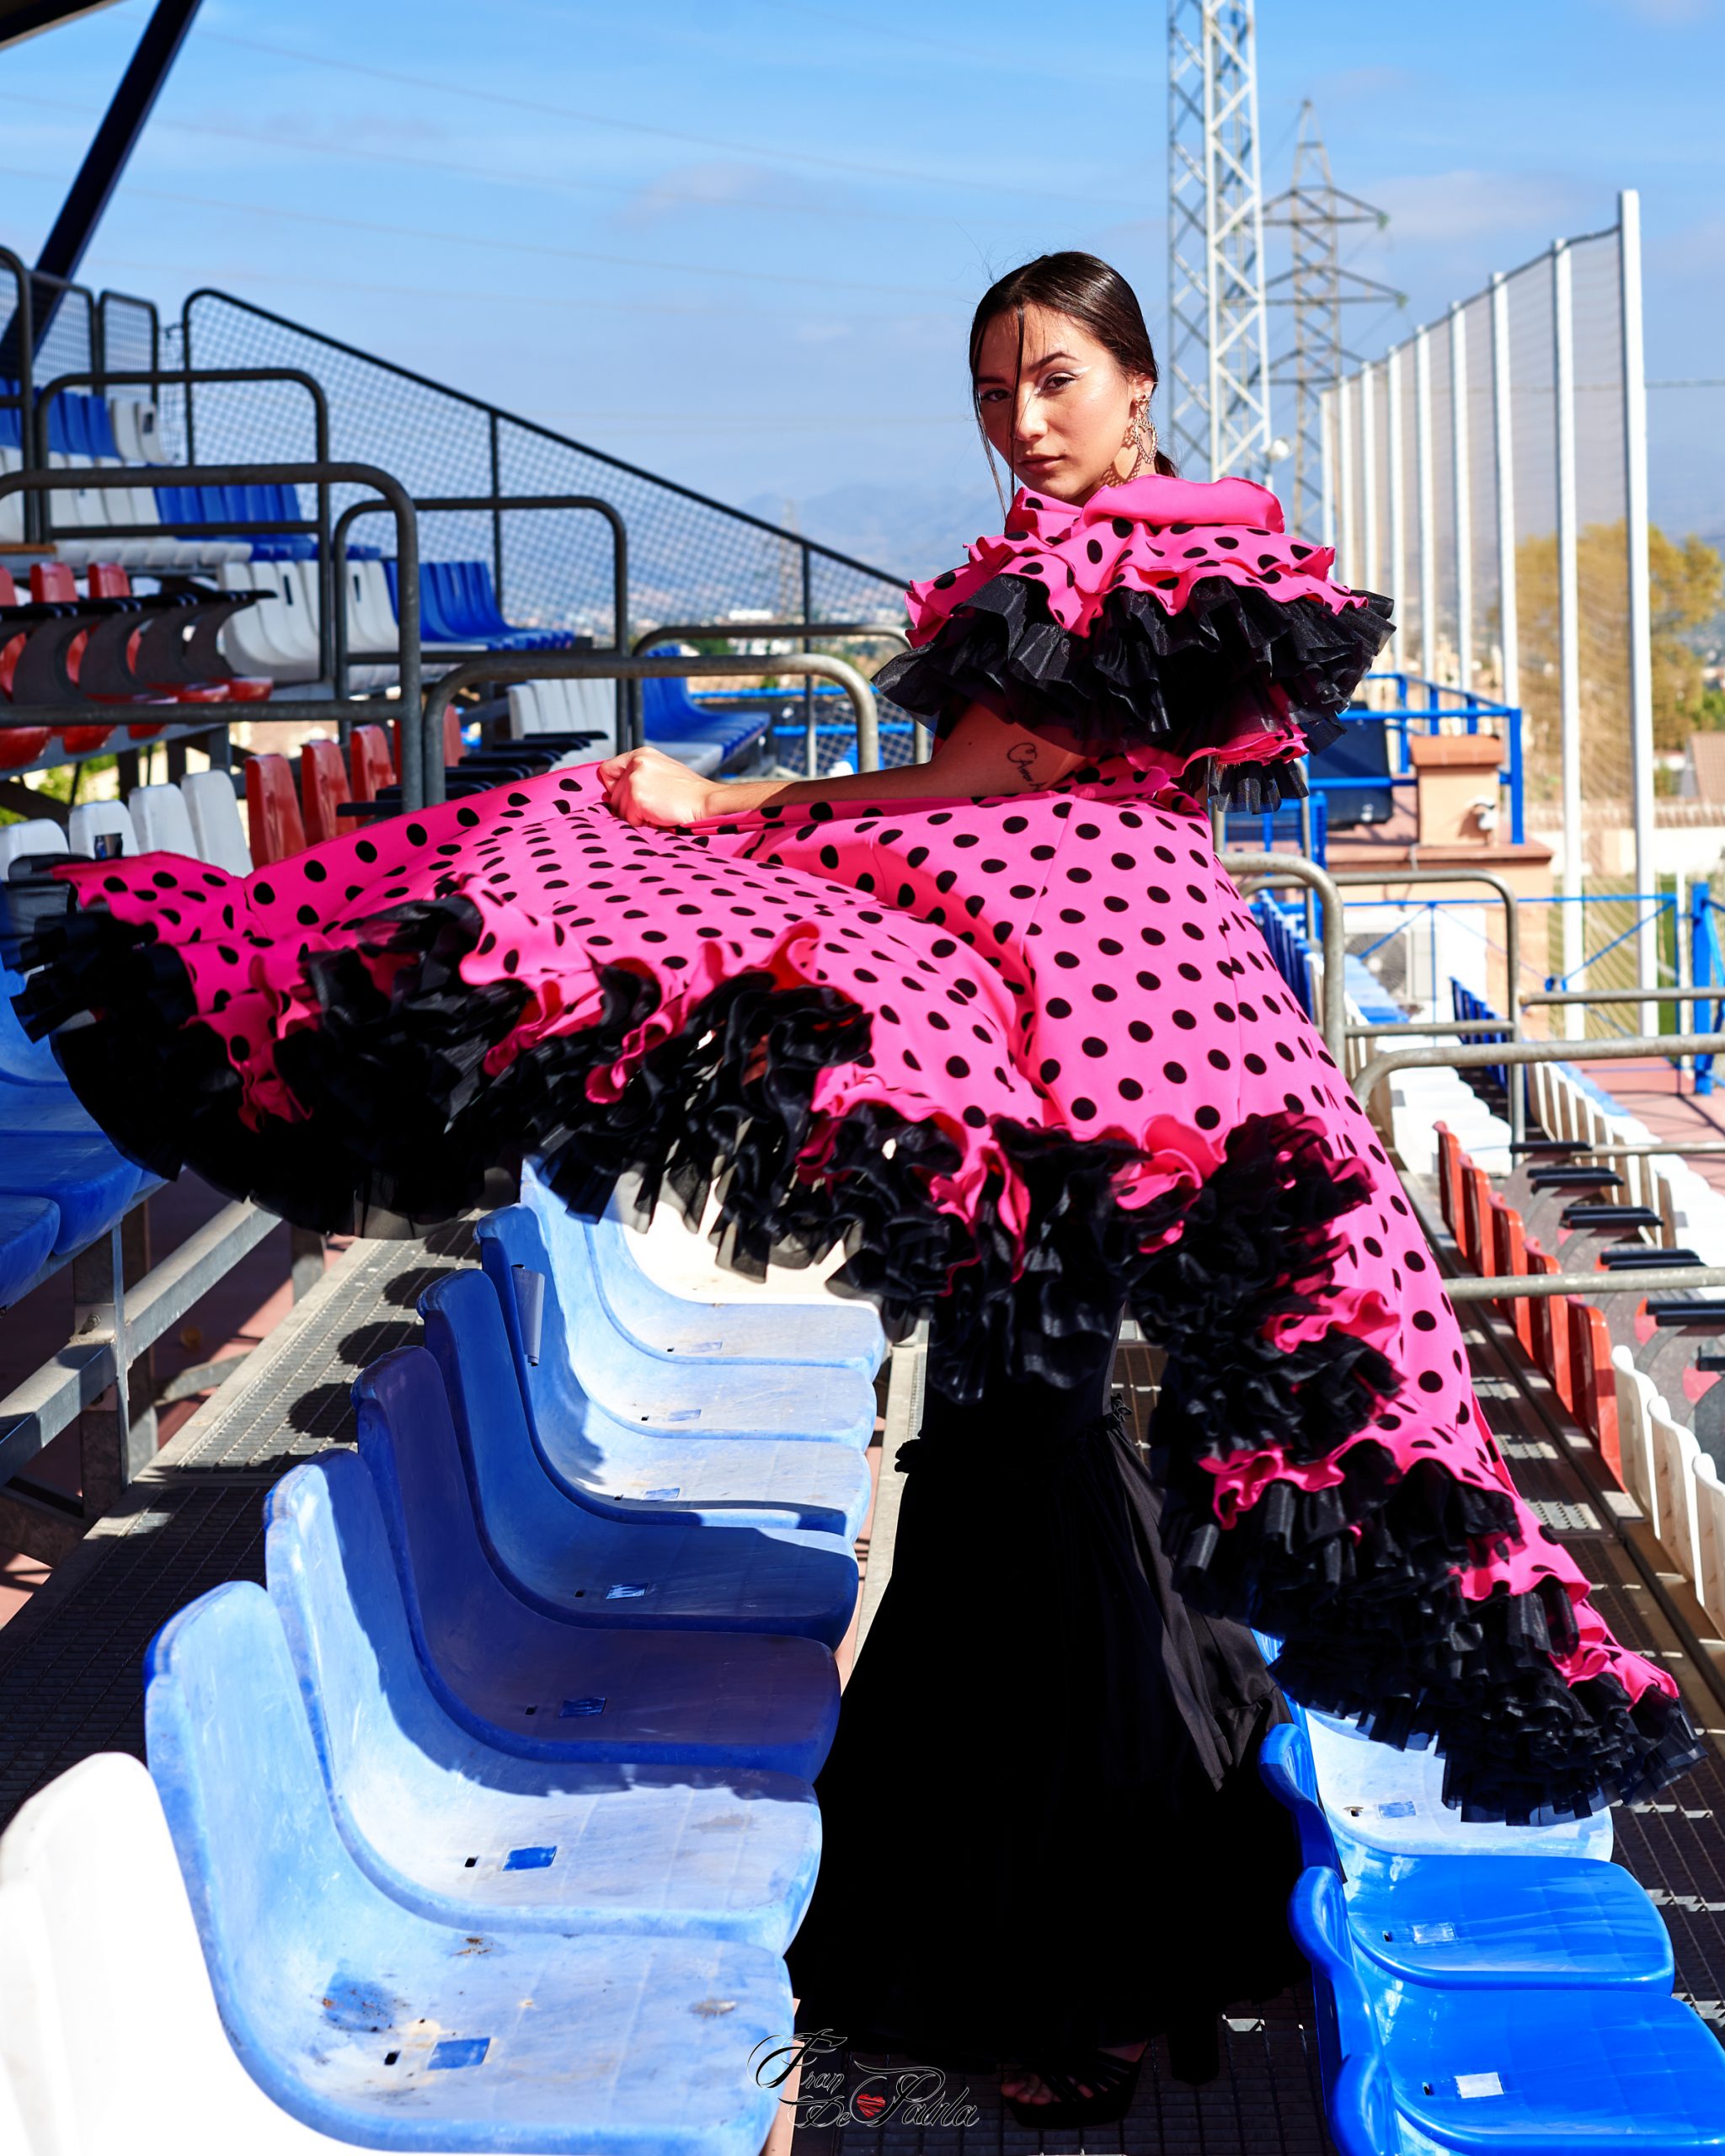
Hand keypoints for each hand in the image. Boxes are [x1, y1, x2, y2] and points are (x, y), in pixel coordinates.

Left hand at [596, 746, 717, 828]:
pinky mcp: (637, 798)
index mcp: (641, 754)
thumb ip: (638, 776)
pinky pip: (629, 820)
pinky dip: (644, 824)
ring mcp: (635, 780)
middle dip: (628, 806)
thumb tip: (615, 793)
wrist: (707, 801)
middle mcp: (636, 763)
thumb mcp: (662, 771)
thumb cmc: (689, 792)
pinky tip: (660, 816)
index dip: (614, 786)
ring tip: (659, 811)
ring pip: (620, 809)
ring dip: (637, 817)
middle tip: (653, 807)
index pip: (607, 770)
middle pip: (612, 795)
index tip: (627, 795)